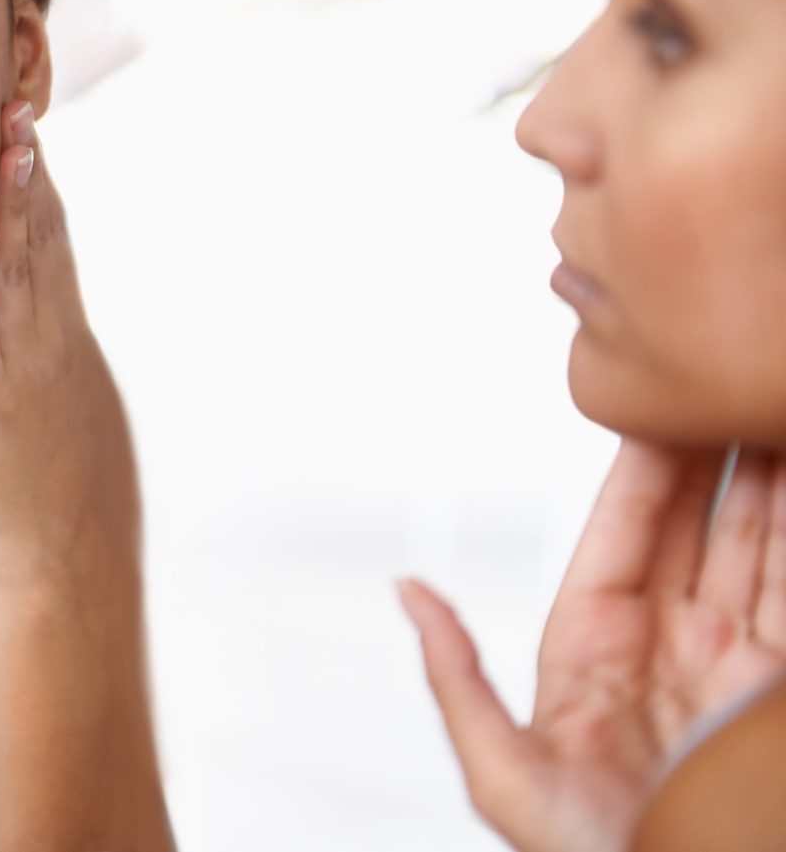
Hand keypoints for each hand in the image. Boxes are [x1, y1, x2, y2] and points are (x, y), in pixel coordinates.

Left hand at [0, 99, 138, 585]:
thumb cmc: (44, 465)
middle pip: (35, 241)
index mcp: (52, 326)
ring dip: (11, 209)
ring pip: (19, 275)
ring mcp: (20, 365)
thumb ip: (23, 335)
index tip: (21, 120)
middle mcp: (43, 336)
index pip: (43, 237)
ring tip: (7, 150)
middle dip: (24, 175)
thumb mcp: (41, 387)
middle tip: (16, 109)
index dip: (32, 180)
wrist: (62, 541)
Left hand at [401, 441, 785, 851]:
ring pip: (764, 546)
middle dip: (720, 453)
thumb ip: (457, 680)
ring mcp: (738, 661)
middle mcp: (674, 643)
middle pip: (702, 524)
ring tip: (774, 406)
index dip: (643, 467)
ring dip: (775, 481)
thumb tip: (408, 590)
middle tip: (730, 379)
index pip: (624, 533)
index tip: (657, 402)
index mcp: (594, 648)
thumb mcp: (504, 776)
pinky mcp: (785, 688)